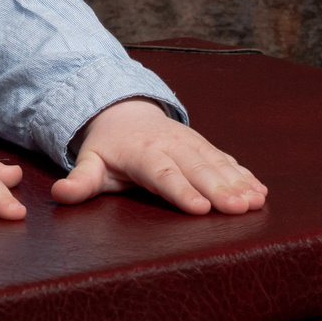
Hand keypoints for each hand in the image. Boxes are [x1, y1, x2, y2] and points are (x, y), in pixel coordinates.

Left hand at [53, 99, 266, 214]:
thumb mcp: (89, 162)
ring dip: (238, 182)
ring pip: (217, 163)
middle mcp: (170, 145)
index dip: (182, 191)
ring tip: (256, 201)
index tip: (200, 209)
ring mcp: (191, 143)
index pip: (163, 174)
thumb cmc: (108, 148)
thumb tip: (60, 194)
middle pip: (197, 168)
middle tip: (239, 208)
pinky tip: (261, 191)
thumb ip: (79, 181)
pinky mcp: (204, 146)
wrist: (125, 111)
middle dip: (220, 188)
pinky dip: (245, 174)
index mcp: (142, 152)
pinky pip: (227, 160)